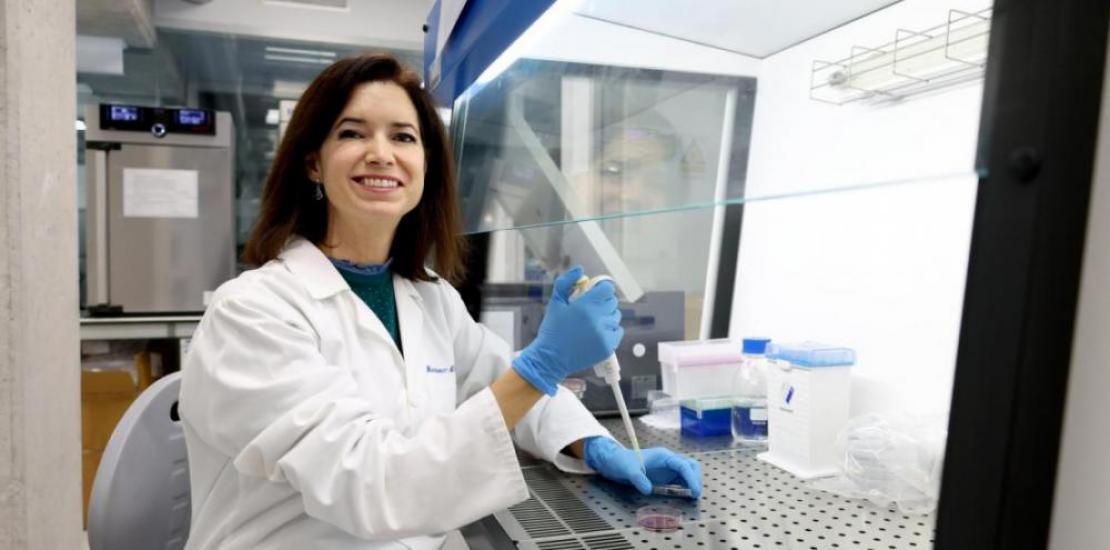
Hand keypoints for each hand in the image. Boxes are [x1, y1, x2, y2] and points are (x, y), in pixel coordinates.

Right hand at [512, 266, 622, 394]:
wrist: (551, 358)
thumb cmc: (552, 330)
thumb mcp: (555, 303)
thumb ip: (566, 282)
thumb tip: (580, 270)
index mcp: (585, 306)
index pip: (607, 289)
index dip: (602, 288)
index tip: (596, 292)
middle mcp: (597, 320)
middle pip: (612, 302)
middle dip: (603, 302)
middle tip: (592, 308)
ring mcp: (604, 334)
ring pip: (615, 317)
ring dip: (607, 316)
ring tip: (593, 322)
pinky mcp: (608, 347)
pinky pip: (617, 331)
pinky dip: (610, 330)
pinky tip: (597, 332)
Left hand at [583, 437, 701, 498]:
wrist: (615, 462)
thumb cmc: (621, 462)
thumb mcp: (627, 470)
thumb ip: (638, 479)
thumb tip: (648, 490)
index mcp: (663, 456)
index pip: (683, 465)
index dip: (691, 478)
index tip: (695, 491)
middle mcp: (669, 460)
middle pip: (690, 466)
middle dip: (696, 479)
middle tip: (695, 495)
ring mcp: (668, 468)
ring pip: (688, 472)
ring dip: (693, 482)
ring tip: (693, 497)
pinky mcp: (666, 476)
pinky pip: (681, 480)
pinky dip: (687, 487)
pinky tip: (686, 496)